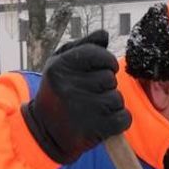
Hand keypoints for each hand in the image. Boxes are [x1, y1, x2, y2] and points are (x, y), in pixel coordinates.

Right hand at [21, 31, 131, 165]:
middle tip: (93, 94)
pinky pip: (123, 119)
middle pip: (110, 79)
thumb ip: (83, 47)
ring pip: (117, 99)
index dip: (108, 62)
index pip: (100, 56)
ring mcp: (83, 109)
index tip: (105, 69)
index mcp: (61, 66)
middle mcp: (70, 86)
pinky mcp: (94, 129)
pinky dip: (120, 120)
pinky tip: (106, 121)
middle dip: (107, 86)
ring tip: (96, 108)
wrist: (44, 132)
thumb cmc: (56, 93)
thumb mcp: (60, 64)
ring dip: (112, 104)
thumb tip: (104, 35)